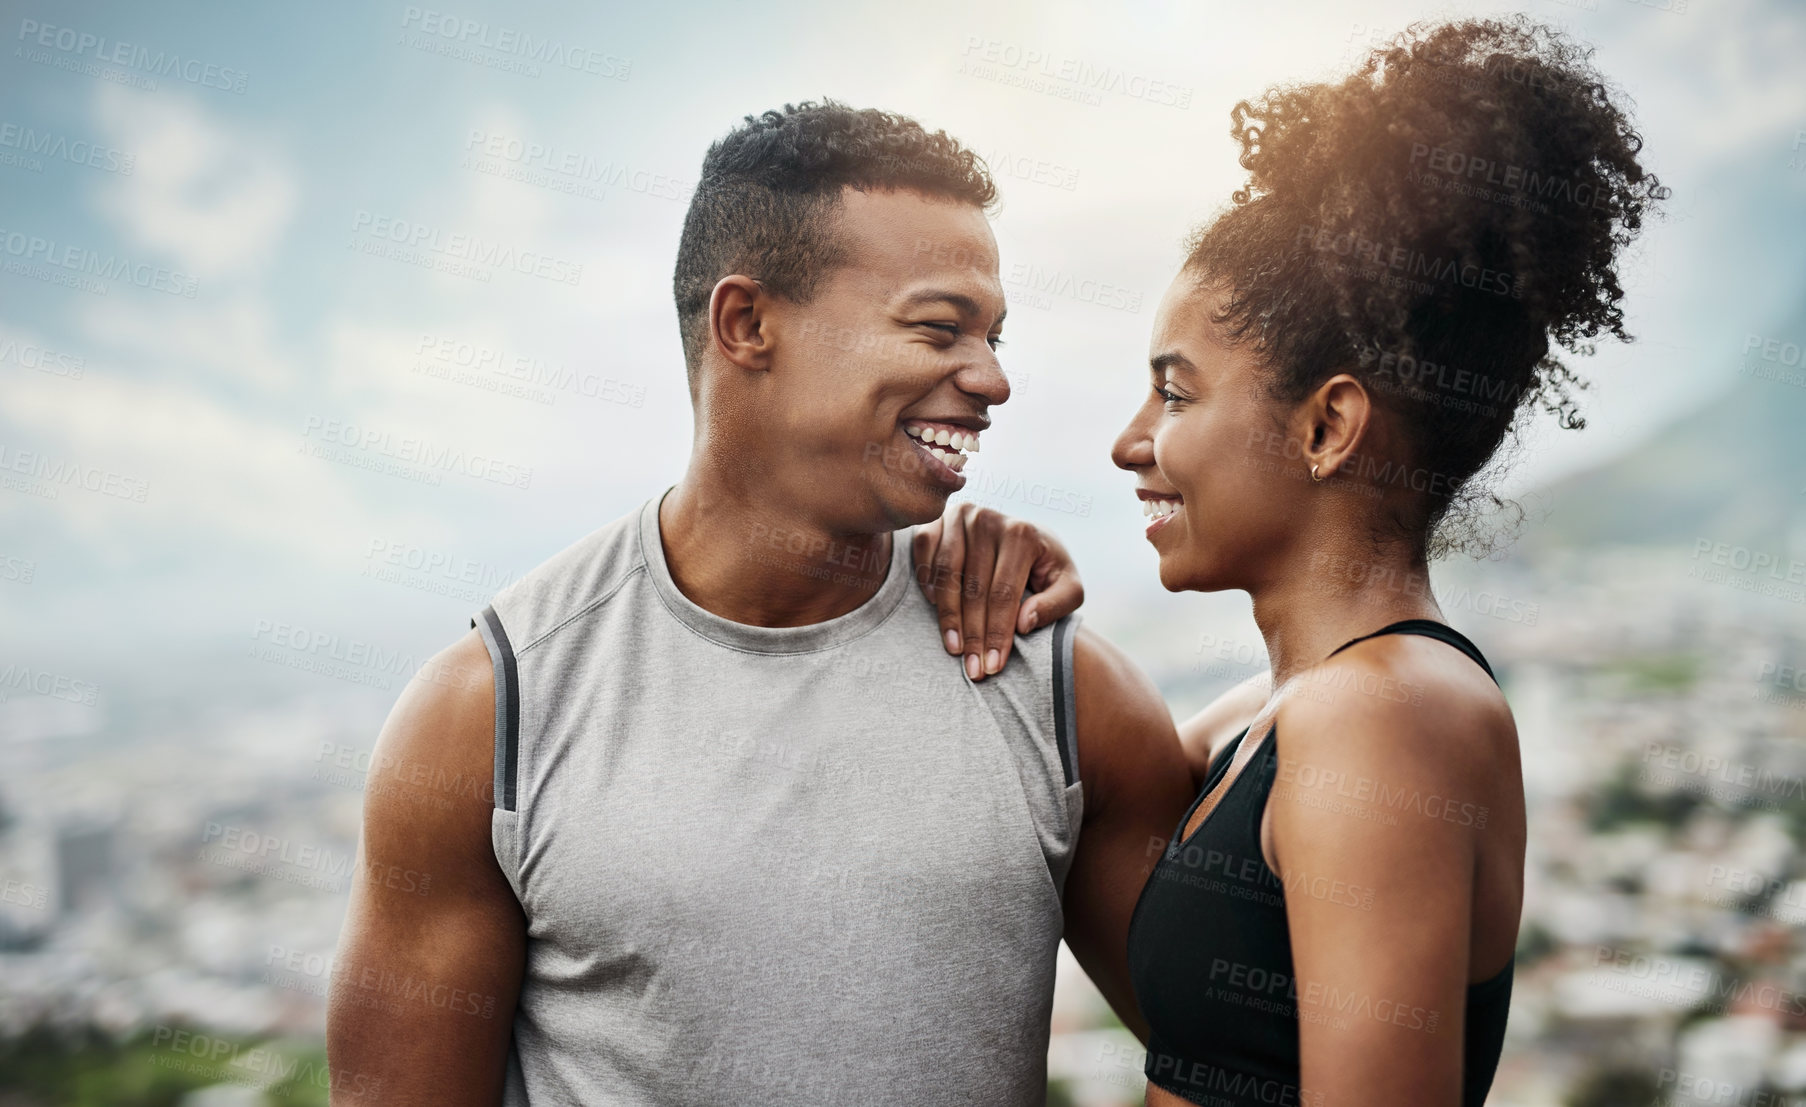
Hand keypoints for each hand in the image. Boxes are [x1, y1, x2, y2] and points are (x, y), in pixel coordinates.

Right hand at [912, 502, 1083, 681]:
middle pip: (974, 589)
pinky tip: (934, 604)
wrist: (1027, 537)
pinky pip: (924, 550)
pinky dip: (925, 577)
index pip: (1004, 594)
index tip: (993, 666)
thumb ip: (1056, 604)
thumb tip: (1023, 623)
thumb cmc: (1047, 567)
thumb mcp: (1068, 586)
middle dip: (973, 635)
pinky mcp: (940, 519)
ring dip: (948, 616)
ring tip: (954, 648)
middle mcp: (989, 520)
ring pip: (947, 574)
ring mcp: (961, 516)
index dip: (997, 634)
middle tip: (973, 669)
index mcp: (1022, 533)